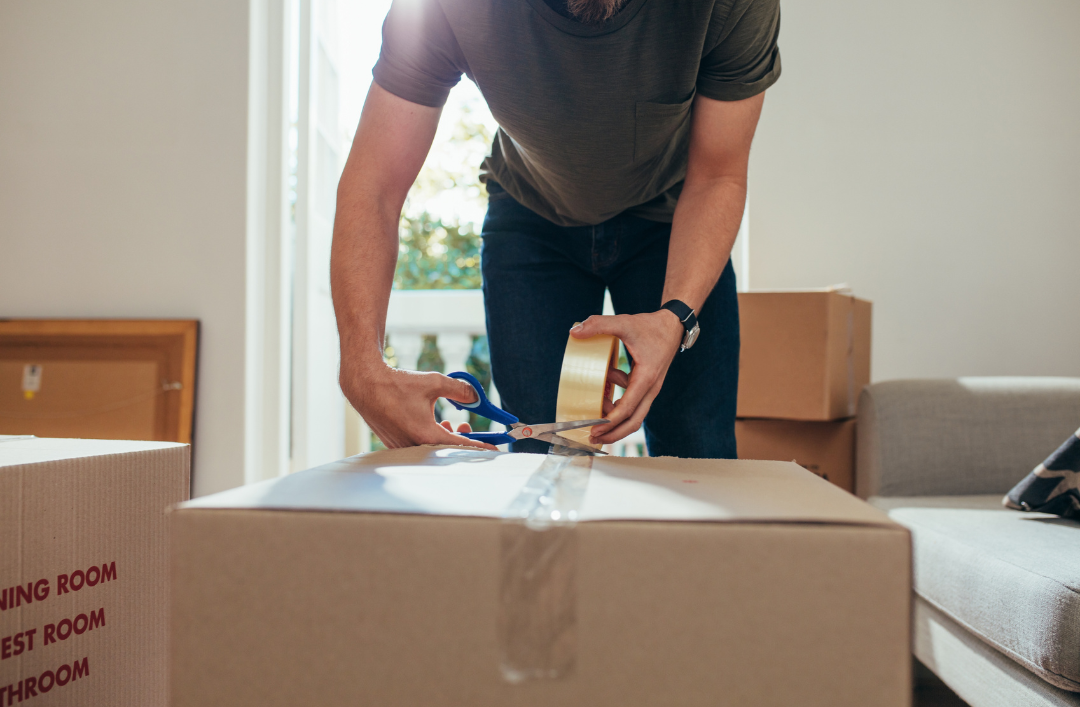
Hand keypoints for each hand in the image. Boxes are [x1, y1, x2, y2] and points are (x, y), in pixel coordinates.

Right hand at [341, 364, 497, 450]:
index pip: (460, 446)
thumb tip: (475, 397)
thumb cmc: (397, 384)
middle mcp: (413, 446)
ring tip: (449, 422)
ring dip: (444, 436)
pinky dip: (429, 436)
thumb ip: (460, 390)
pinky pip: (417, 446)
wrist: (365, 385)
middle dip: (461, 438)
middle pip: (446, 450)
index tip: (494, 450)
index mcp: (425, 435)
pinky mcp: (394, 444)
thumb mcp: (434, 382)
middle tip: (468, 425)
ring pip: (431, 448)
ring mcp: (402, 447)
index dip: (480, 447)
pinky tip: (432, 423)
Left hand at [569, 310, 684, 444]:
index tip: (594, 429)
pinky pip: (633, 403)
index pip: (628, 408)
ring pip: (635, 415)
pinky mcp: (647, 387)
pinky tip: (607, 389)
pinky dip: (618, 403)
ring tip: (595, 415)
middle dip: (613, 433)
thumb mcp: (624, 322)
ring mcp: (650, 389)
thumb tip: (574, 331)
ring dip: (615, 420)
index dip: (610, 422)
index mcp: (646, 377)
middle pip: (634, 421)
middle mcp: (651, 388)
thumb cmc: (651, 326)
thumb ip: (599, 324)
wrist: (673, 326)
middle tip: (593, 438)